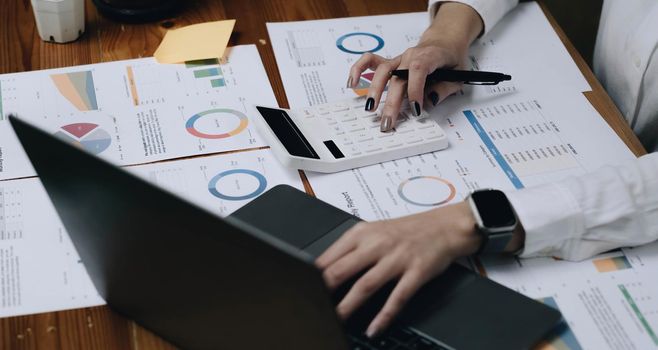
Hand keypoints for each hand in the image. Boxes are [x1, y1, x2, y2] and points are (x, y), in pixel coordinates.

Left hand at [315, 201, 481, 337]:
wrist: (445, 226)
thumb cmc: (407, 231)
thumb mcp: (374, 231)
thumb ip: (350, 248)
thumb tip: (323, 269)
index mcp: (362, 233)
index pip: (330, 256)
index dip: (313, 276)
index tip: (302, 289)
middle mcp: (377, 244)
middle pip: (342, 269)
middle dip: (324, 291)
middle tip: (312, 306)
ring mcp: (397, 258)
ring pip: (365, 285)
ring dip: (348, 305)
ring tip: (335, 320)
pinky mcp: (416, 271)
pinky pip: (397, 297)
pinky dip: (384, 315)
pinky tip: (374, 327)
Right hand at [347, 42, 464, 131]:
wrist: (444, 42)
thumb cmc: (451, 58)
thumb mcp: (458, 74)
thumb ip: (444, 88)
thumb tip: (429, 102)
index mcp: (429, 56)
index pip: (418, 70)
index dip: (415, 90)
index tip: (415, 109)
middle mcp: (410, 56)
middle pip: (397, 78)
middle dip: (391, 102)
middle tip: (388, 122)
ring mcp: (398, 59)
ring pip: (382, 72)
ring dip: (374, 90)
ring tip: (369, 108)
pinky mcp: (390, 63)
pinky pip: (370, 61)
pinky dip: (358, 70)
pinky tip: (352, 83)